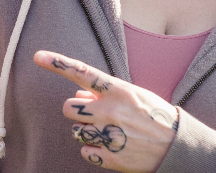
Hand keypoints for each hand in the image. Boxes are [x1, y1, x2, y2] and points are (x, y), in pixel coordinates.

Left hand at [34, 51, 177, 171]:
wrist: (177, 147)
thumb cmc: (153, 116)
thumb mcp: (133, 97)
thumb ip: (104, 94)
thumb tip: (77, 95)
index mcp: (118, 90)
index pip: (82, 73)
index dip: (58, 63)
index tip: (37, 56)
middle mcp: (110, 111)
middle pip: (68, 108)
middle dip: (78, 111)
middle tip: (96, 116)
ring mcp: (109, 135)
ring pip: (75, 131)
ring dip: (87, 131)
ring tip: (110, 132)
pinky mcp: (110, 157)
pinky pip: (84, 151)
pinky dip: (94, 151)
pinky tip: (112, 148)